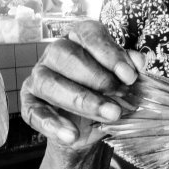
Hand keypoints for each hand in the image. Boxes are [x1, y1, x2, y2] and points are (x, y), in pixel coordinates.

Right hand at [20, 21, 144, 147]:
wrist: (91, 126)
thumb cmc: (109, 94)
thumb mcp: (125, 82)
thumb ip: (130, 69)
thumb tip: (138, 61)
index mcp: (80, 40)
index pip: (89, 34)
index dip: (110, 53)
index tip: (130, 75)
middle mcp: (55, 54)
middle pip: (67, 55)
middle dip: (98, 78)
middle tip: (122, 95)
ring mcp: (39, 77)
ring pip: (50, 83)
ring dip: (82, 100)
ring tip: (111, 115)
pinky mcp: (30, 103)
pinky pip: (35, 111)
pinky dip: (53, 124)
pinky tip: (72, 135)